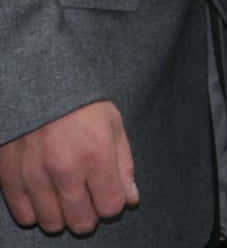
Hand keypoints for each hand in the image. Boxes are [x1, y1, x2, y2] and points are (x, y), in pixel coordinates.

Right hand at [0, 100, 137, 234]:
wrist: (40, 87)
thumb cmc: (83, 105)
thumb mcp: (114, 125)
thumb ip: (123, 165)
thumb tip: (131, 200)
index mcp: (97, 153)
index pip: (110, 206)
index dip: (112, 204)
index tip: (109, 194)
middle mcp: (65, 169)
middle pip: (82, 221)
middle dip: (90, 216)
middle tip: (88, 201)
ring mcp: (35, 175)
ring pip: (52, 223)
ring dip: (63, 217)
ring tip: (66, 198)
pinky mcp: (10, 177)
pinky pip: (25, 216)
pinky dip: (36, 213)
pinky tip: (45, 196)